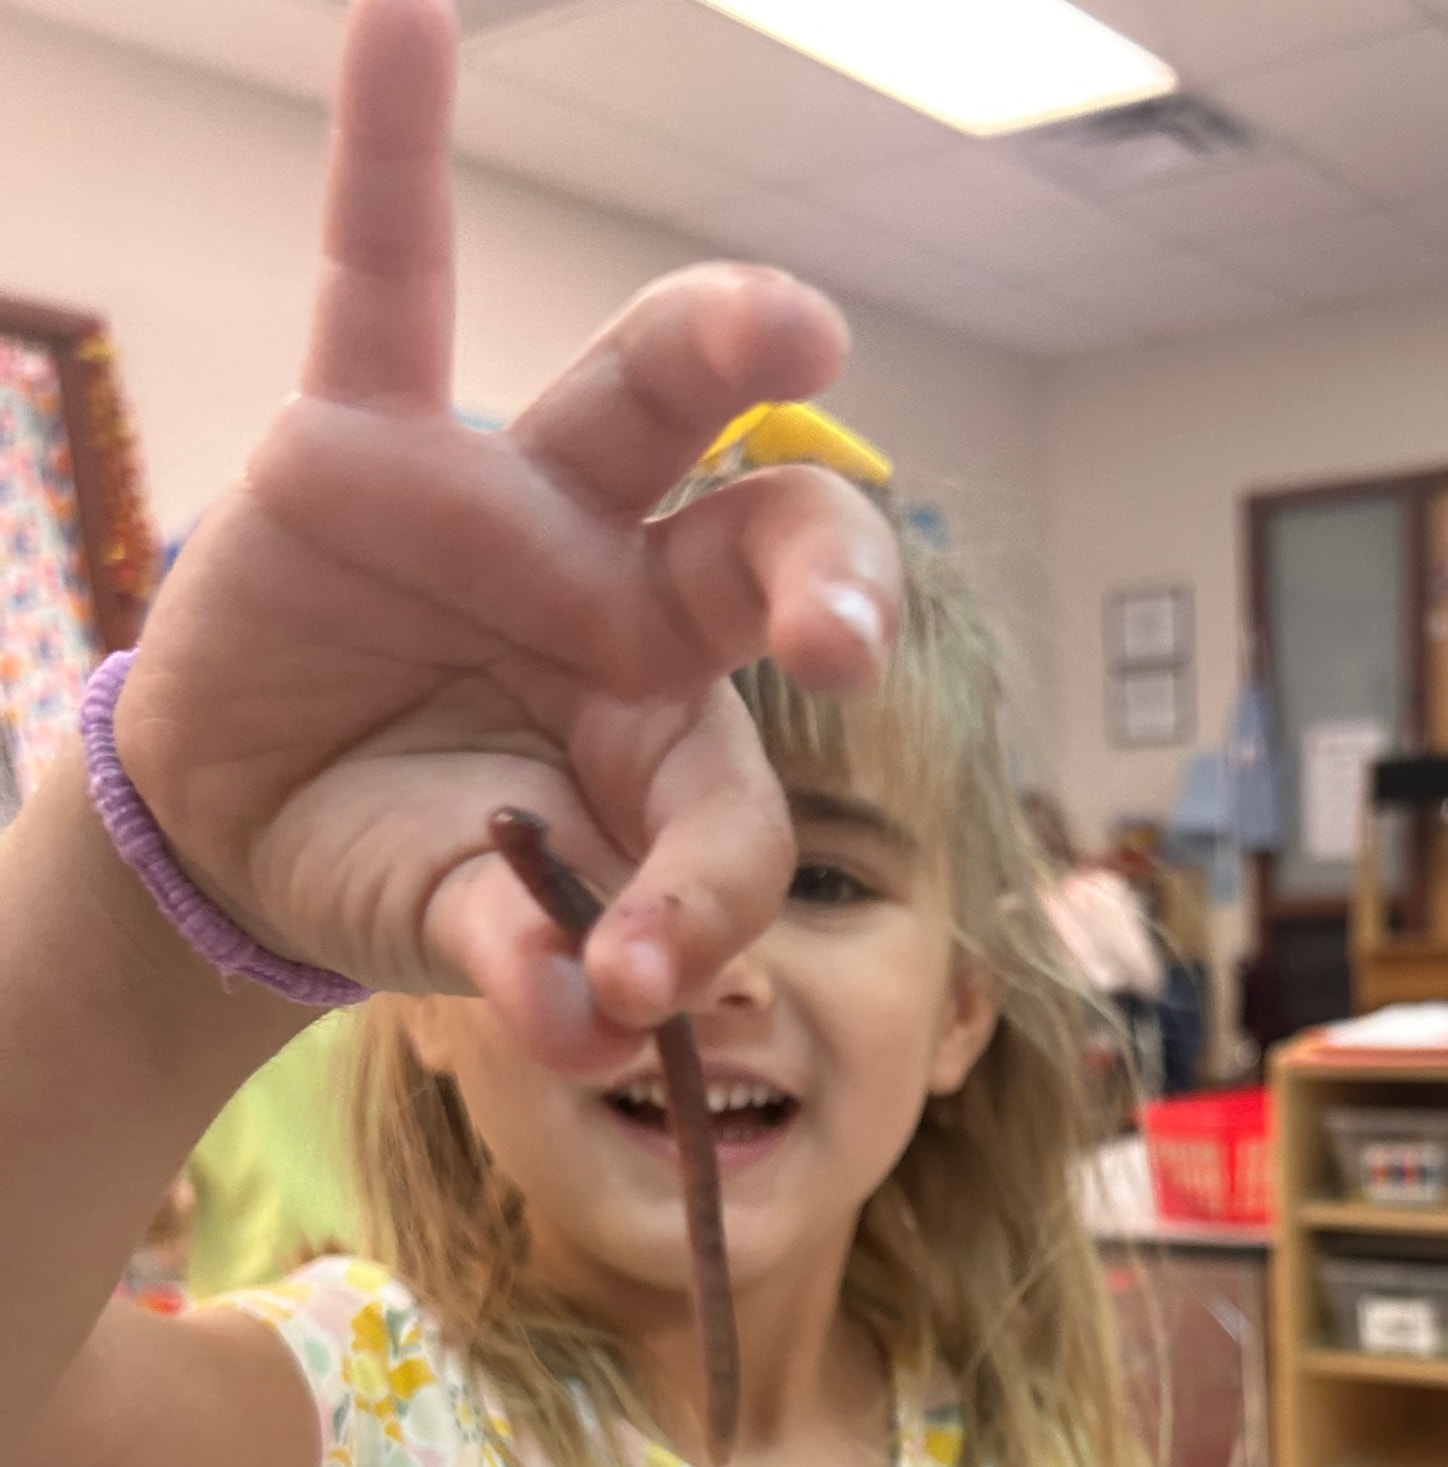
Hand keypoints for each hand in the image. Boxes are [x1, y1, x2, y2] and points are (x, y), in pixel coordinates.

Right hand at [115, 0, 898, 1069]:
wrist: (255, 827)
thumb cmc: (405, 869)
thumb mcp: (465, 936)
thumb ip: (532, 969)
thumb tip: (601, 1031)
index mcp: (674, 736)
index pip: (738, 806)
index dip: (701, 899)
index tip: (632, 990)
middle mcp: (627, 605)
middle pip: (765, 553)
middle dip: (823, 584)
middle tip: (839, 646)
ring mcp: (514, 509)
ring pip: (638, 405)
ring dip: (715, 348)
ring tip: (792, 325)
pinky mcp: (370, 443)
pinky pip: (385, 283)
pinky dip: (387, 161)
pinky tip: (405, 20)